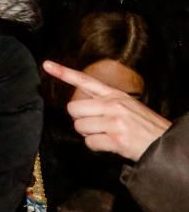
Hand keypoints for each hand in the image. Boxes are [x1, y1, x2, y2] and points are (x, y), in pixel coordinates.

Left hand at [43, 61, 170, 160]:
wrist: (165, 144)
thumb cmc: (145, 127)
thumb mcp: (128, 106)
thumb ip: (105, 103)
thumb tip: (82, 109)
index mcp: (115, 95)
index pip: (86, 80)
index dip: (64, 72)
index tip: (46, 65)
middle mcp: (113, 105)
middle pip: (74, 109)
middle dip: (80, 120)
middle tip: (96, 126)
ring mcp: (114, 121)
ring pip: (80, 127)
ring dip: (90, 135)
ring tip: (108, 135)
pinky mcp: (116, 138)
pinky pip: (90, 142)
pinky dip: (97, 147)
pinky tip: (111, 145)